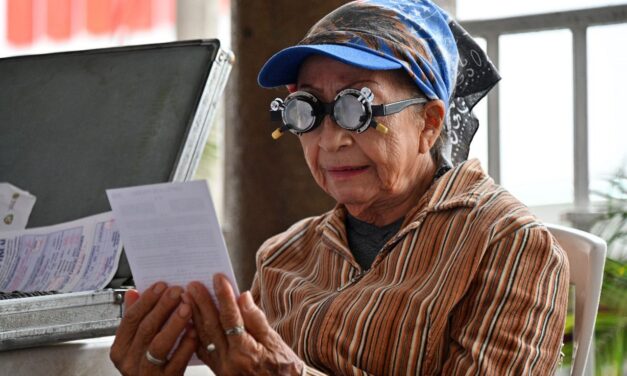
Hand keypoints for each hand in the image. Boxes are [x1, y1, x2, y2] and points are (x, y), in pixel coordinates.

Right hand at [110, 282, 197, 375]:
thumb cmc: (149, 365)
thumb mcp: (136, 343)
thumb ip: (134, 319)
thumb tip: (132, 292)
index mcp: (121, 348)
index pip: (131, 319)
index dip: (146, 300)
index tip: (161, 285)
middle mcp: (130, 361)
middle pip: (145, 329)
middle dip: (162, 307)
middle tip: (177, 291)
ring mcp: (146, 373)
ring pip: (159, 345)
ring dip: (174, 323)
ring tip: (187, 307)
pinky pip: (176, 361)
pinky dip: (186, 345)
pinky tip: (194, 331)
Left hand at [186, 274, 303, 375]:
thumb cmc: (283, 366)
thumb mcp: (275, 341)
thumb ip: (256, 319)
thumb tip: (243, 296)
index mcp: (246, 353)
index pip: (231, 319)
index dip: (224, 297)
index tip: (218, 278)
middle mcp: (229, 362)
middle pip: (212, 327)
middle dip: (202, 303)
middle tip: (193, 284)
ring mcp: (220, 368)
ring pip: (203, 338)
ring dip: (194, 315)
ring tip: (187, 297)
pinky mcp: (217, 371)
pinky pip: (201, 350)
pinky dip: (195, 333)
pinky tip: (189, 320)